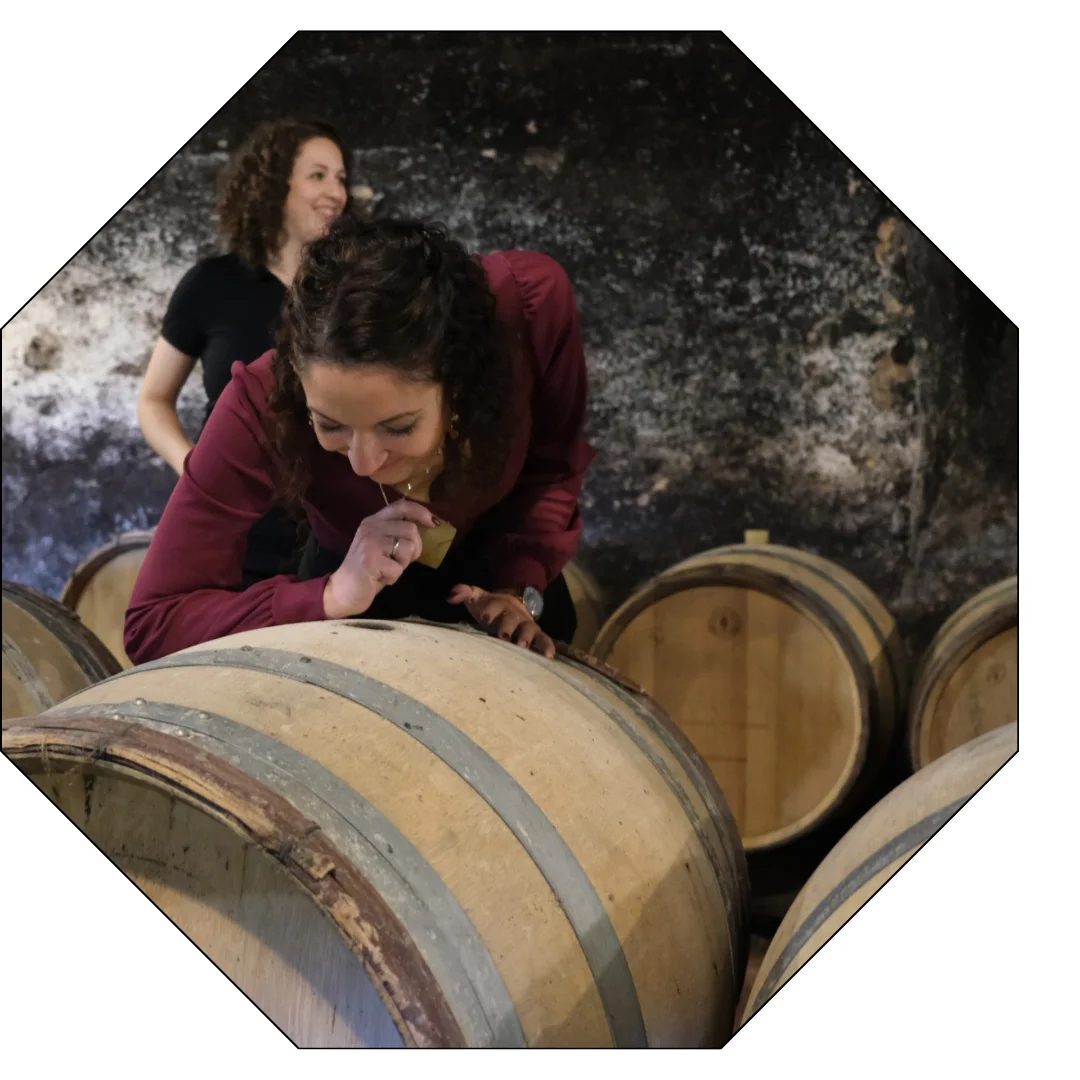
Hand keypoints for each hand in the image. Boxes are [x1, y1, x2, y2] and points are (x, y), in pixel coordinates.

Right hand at [323, 500, 439, 618]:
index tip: (434, 523)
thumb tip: (428, 525)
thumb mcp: (383, 546)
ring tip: (386, 569)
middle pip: (411, 530)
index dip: (420, 511)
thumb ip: (398, 533)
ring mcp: (370, 542)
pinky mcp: (371, 559)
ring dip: (402, 564)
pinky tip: (379, 578)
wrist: (342, 591)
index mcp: (373, 521)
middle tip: (398, 562)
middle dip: (414, 550)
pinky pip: (399, 568)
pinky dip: (393, 578)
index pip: (401, 506)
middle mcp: (371, 527)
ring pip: (408, 548)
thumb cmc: (368, 570)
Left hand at [447, 584, 555, 658]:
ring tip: (523, 647)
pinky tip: (549, 658)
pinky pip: (544, 639)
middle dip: (507, 626)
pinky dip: (547, 647)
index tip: (484, 617)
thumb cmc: (489, 606)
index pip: (495, 605)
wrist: (511, 604)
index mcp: (499, 604)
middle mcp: (514, 613)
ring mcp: (527, 624)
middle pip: (512, 618)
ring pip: (529, 629)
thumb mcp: (477, 597)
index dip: (490, 610)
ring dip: (527, 637)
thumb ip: (463, 593)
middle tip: (502, 636)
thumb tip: (450, 597)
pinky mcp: (536, 634)